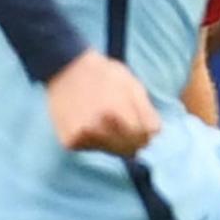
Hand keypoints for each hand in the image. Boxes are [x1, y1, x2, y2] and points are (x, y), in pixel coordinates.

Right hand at [44, 52, 160, 156]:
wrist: (65, 69)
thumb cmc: (104, 75)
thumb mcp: (133, 86)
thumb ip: (147, 113)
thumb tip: (153, 136)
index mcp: (117, 111)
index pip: (144, 137)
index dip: (146, 131)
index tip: (140, 123)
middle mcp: (98, 126)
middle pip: (129, 148)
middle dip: (132, 138)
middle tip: (122, 121)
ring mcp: (82, 135)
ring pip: (112, 151)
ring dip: (113, 140)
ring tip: (104, 119)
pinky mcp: (70, 141)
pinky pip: (93, 149)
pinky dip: (95, 140)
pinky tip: (89, 122)